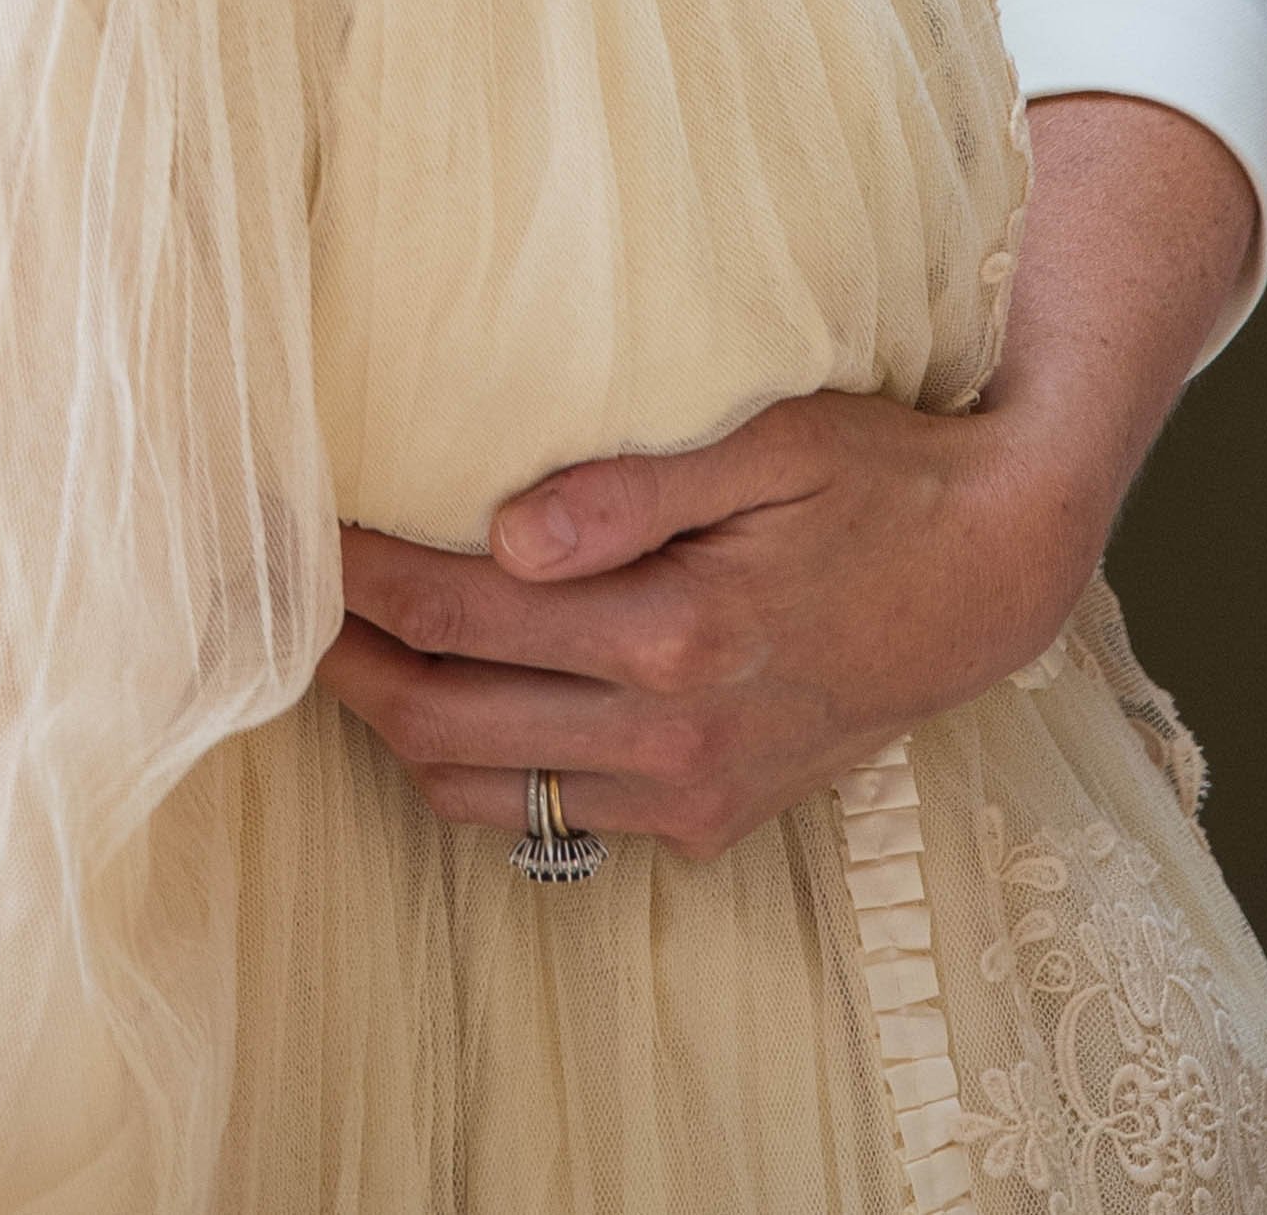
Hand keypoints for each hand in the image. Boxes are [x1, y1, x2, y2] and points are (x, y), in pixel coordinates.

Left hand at [321, 92, 1257, 857]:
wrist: (990, 580)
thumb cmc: (874, 481)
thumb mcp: (767, 443)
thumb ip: (629, 490)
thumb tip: (501, 531)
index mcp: (674, 631)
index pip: (456, 607)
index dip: (353, 571)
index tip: (286, 524)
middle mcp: (671, 734)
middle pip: (443, 717)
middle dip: (343, 660)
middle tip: (275, 596)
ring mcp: (688, 794)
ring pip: (482, 789)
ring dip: (394, 725)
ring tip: (336, 651)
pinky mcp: (708, 822)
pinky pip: (550, 819)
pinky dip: (475, 775)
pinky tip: (444, 708)